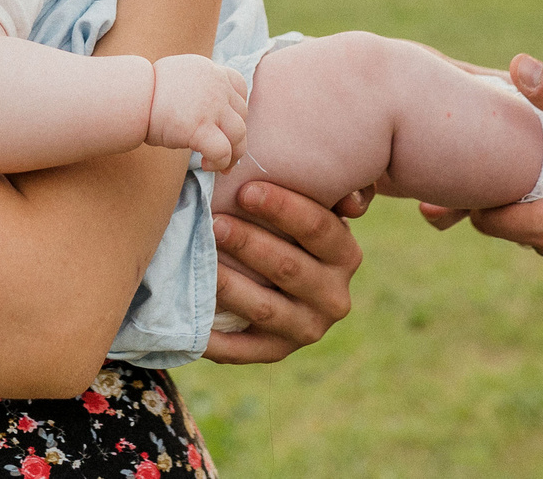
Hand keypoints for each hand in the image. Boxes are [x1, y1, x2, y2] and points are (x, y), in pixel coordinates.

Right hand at [146, 54, 249, 171]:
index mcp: (210, 70)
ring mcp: (212, 106)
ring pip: (239, 135)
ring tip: (217, 165)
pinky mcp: (201, 128)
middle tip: (226, 156)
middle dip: (236, 138)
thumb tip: (207, 110)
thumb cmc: (147, 92)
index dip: (237, 111)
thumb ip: (199, 87)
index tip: (225, 126)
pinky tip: (207, 165)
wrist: (132, 97)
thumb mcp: (179, 77)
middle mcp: (217, 84)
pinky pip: (223, 151)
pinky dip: (220, 162)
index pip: (239, 88)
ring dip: (233, 155)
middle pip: (242, 115)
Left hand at [203, 181, 370, 363]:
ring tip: (201, 260)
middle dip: (249, 243)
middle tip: (215, 222)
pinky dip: (216, 338)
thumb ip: (331, 193)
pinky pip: (242, 350)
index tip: (245, 191)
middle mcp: (333, 297)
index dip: (283, 208)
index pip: (318, 228)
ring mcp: (306, 330)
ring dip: (230, 285)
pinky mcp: (275, 352)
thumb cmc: (292, 229)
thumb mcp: (318, 207)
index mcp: (345, 256)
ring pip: (265, 308)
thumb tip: (352, 203)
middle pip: (288, 268)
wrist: (285, 281)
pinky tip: (190, 319)